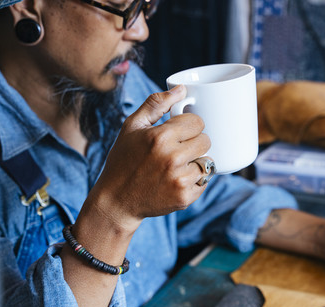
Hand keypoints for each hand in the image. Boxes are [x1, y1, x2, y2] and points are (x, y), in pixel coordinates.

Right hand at [85, 85, 210, 232]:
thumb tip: (182, 89)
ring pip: (207, 162)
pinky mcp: (185, 198)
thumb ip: (156, 104)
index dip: (188, 125)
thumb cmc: (124, 160)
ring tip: (176, 166)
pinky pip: (205, 181)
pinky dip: (195, 180)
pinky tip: (176, 180)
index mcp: (160, 137)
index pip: (197, 122)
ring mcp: (180, 180)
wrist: (117, 200)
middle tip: (177, 149)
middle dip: (194, 143)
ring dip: (195, 162)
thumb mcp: (132, 126)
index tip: (178, 132)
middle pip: (206, 141)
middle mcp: (172, 158)